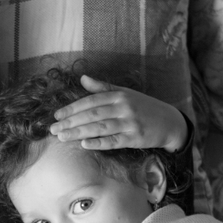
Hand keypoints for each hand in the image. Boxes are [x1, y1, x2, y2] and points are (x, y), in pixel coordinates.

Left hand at [50, 75, 188, 152]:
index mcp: (119, 95)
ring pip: (100, 128)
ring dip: (79, 132)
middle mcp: (123, 107)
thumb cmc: (143, 107)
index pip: (90, 101)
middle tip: (53, 129)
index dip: (72, 108)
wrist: (169, 122)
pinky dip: (98, 143)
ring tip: (62, 137)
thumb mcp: (124, 93)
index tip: (57, 116)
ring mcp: (129, 123)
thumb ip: (102, 87)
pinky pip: (113, 141)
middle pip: (92, 115)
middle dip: (71, 122)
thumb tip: (82, 78)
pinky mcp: (135, 138)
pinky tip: (84, 144)